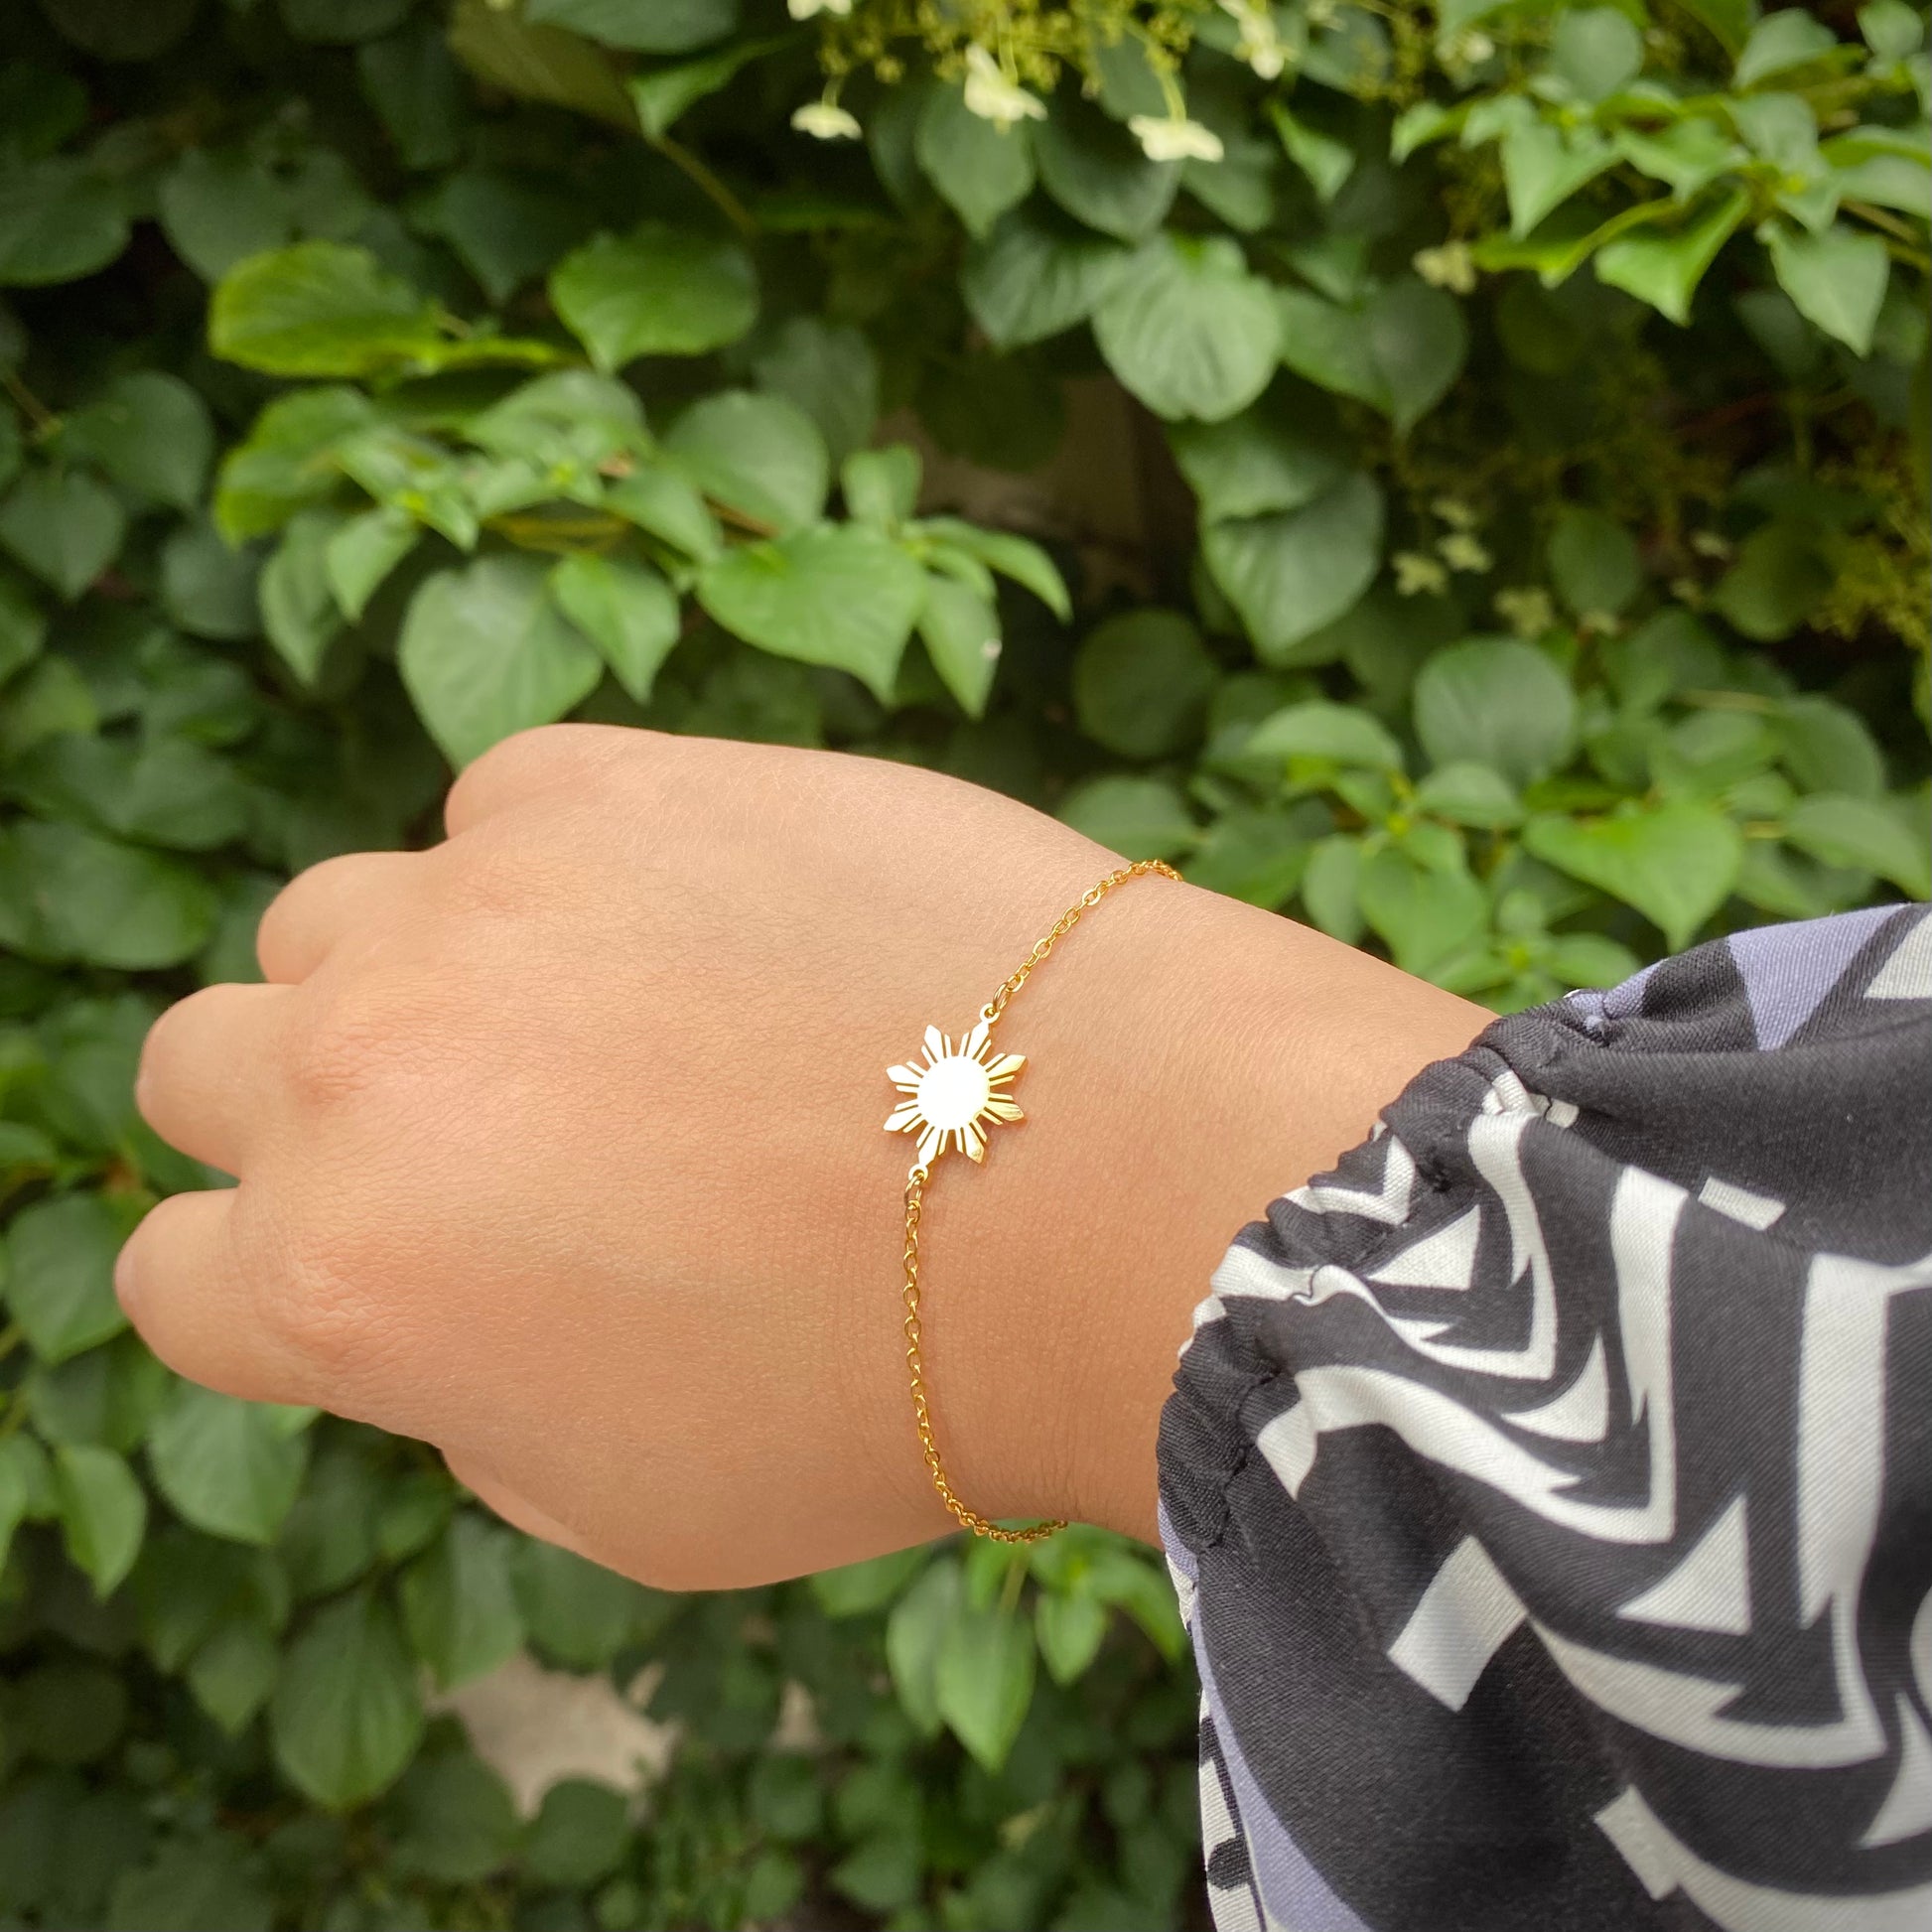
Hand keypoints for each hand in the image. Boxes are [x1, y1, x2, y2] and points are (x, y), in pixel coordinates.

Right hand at [122, 725, 1483, 1588]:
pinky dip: (562, 871)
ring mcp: (483, 898)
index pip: (174, 1272)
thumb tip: (431, 1301)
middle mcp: (367, 1069)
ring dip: (421, 980)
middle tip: (479, 1146)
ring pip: (335, 922)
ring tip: (607, 1030)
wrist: (1112, 1184)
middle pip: (202, 1062)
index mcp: (347, 1278)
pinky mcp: (611, 780)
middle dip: (307, 1119)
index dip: (279, 1288)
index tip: (388, 1273)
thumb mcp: (629, 1500)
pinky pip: (503, 811)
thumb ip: (460, 1393)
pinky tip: (704, 935)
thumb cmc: (895, 1387)